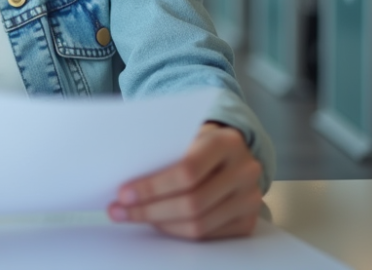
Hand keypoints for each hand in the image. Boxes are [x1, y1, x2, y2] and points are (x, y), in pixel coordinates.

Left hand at [108, 122, 262, 239]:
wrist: (232, 152)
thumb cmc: (199, 142)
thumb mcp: (185, 135)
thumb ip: (163, 152)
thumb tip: (124, 177)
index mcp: (227, 142)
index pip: (187, 170)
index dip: (152, 186)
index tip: (123, 194)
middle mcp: (245, 171)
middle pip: (192, 202)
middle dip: (150, 210)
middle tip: (121, 210)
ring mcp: (250, 198)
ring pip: (199, 225)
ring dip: (160, 223)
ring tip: (134, 217)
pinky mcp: (248, 221)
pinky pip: (207, 236)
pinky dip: (177, 231)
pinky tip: (158, 222)